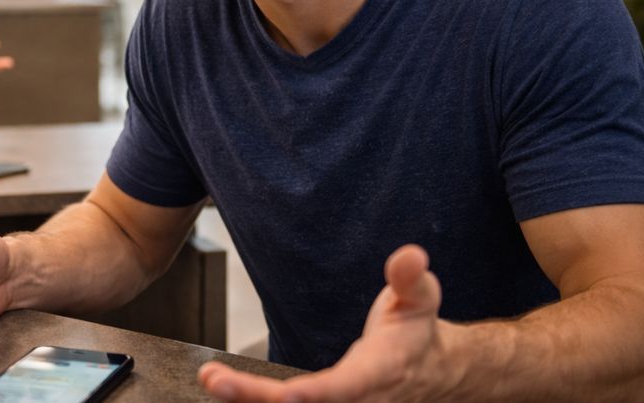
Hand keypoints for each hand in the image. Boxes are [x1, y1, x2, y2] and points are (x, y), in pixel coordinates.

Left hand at [198, 245, 453, 401]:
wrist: (432, 375)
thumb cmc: (415, 334)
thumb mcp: (420, 300)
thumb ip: (410, 279)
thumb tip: (409, 255)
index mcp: (380, 372)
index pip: (347, 387)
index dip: (318, 394)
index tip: (287, 395)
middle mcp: (360, 402)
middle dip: (256, 397)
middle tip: (214, 378)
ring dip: (248, 401)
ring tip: (212, 378)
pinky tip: (227, 390)